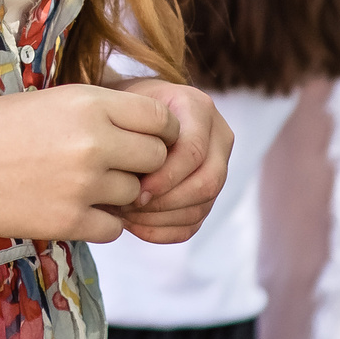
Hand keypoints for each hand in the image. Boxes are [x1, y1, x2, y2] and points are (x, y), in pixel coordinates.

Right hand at [0, 84, 178, 243]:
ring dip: (118, 194)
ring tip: (81, 186)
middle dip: (141, 164)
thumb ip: (98, 112)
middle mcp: (94, 142)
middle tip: (114, 166)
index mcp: (89, 104)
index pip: (160, 119)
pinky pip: (114, 228)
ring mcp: (84, 184)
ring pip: (135, 194)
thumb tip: (144, 127)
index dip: (159, 131)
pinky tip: (74, 209)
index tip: (143, 138)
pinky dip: (101, 222)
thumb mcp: (51, 100)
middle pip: (156, 158)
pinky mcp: (70, 221)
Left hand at [110, 79, 231, 244]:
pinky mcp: (207, 194)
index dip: (166, 176)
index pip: (194, 151)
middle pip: (207, 182)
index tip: (134, 189)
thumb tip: (135, 186)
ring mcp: (217, 166)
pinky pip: (193, 223)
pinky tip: (135, 225)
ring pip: (201, 206)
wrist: (129, 114)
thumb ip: (132, 136)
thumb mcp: (122, 109)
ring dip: (161, 218)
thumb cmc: (122, 109)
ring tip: (126, 215)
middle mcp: (217, 137)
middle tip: (130, 206)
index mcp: (198, 108)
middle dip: (166, 201)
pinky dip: (163, 230)